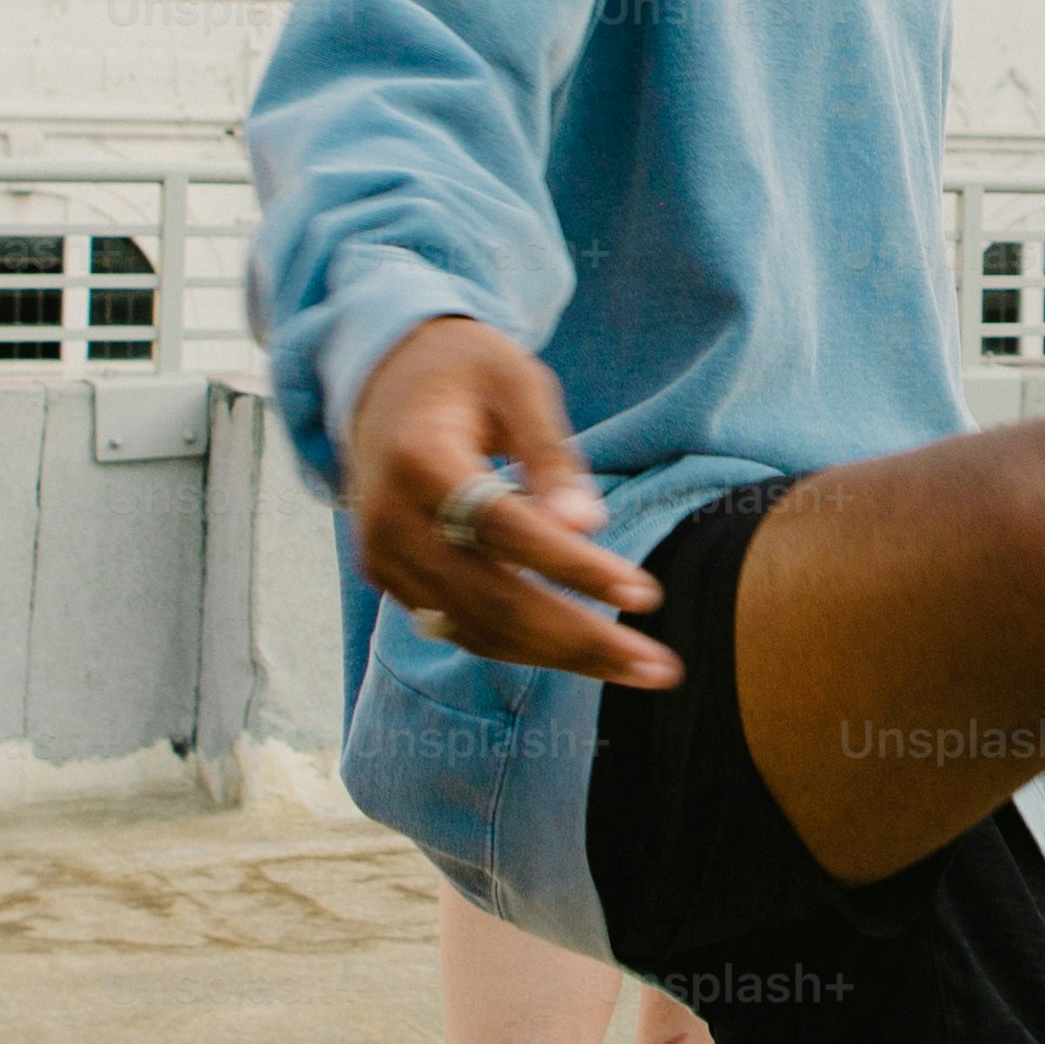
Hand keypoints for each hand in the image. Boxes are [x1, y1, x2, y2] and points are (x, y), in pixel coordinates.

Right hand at [351, 317, 673, 687]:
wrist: (383, 382)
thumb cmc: (468, 373)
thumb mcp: (517, 384)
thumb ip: (550, 454)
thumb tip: (588, 526)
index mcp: (421, 460)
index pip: (505, 530)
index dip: (574, 568)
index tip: (646, 594)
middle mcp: (392, 521)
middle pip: (492, 601)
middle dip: (581, 640)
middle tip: (661, 667)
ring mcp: (384, 559)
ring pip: (478, 629)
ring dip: (561, 657)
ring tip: (640, 669)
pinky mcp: (390, 579)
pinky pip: (461, 627)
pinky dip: (524, 645)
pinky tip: (584, 651)